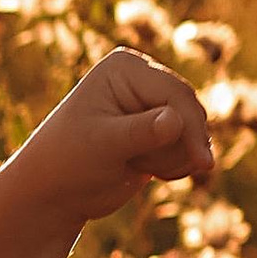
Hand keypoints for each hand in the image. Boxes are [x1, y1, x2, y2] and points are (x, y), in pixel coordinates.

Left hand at [9, 48, 216, 227]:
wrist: (54, 191)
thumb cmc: (69, 162)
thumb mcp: (103, 146)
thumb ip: (140, 132)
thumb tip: (175, 119)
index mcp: (126, 66)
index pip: (176, 93)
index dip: (191, 128)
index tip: (202, 163)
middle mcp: (143, 77)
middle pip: (191, 111)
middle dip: (175, 146)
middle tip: (140, 165)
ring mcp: (152, 103)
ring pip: (193, 133)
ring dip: (173, 158)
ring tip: (134, 164)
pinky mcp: (159, 130)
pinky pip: (189, 148)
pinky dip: (175, 164)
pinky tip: (145, 169)